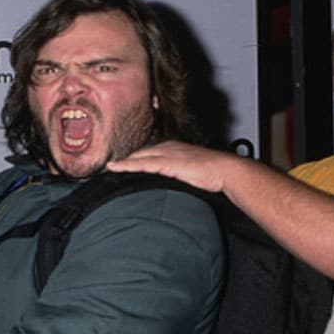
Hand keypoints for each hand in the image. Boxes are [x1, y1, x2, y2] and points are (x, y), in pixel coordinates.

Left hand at [107, 141, 238, 192]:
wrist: (225, 171)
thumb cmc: (212, 174)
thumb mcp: (191, 172)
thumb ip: (178, 175)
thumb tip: (167, 186)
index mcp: (173, 148)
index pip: (148, 153)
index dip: (133, 159)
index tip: (120, 166)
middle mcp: (168, 147)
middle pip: (140, 153)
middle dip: (125, 160)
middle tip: (108, 168)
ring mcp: (167, 153)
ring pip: (138, 156)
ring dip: (123, 163)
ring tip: (108, 169)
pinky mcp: (168, 162)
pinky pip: (142, 163)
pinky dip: (128, 165)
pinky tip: (116, 168)